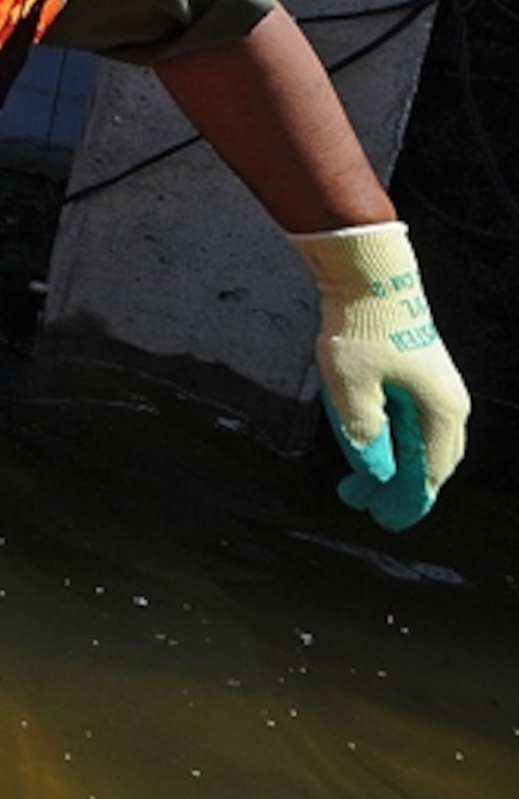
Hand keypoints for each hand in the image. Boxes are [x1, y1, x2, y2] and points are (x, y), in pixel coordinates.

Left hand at [295, 223, 470, 530]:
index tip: (383, 520)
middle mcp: (447, 405)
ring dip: (392, 466)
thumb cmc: (362, 329)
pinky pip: (411, 423)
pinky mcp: (420, 377)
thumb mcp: (351, 388)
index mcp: (440, 412)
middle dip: (397, 488)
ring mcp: (436, 390)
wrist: (369, 278)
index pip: (429, 474)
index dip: (407, 501)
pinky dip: (392, 442)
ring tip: (355, 484)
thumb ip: (363, 434)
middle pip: (429, 462)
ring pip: (420, 443)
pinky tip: (367, 448)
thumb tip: (374, 472)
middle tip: (361, 505)